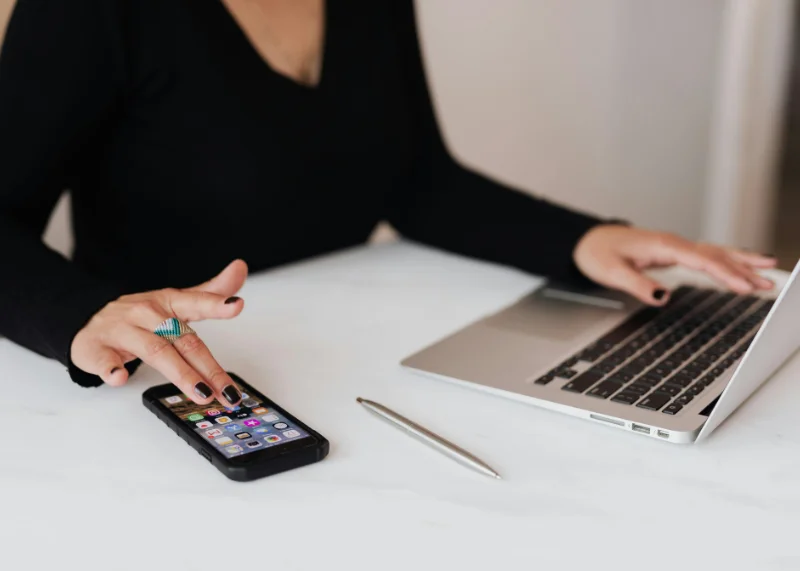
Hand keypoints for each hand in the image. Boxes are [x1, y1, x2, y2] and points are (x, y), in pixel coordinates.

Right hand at [71, 260, 248, 406]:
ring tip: (201, 392)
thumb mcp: (175, 301)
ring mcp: (122, 331)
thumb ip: (210, 292)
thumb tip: (240, 268)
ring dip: (180, 374)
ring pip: (155, 351)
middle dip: (208, 367)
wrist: (87, 319)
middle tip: (228, 391)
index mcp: (168, 302)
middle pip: (183, 340)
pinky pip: (105, 360)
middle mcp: (147, 314)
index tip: (236, 305)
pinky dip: (111, 369)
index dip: (217, 304)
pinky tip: (119, 377)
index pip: (196, 302)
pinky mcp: (97, 349)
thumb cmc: (139, 316)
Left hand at [573, 225, 776, 305]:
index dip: (724, 273)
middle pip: (715, 255)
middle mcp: (673, 243)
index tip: (744, 286)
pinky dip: (727, 260)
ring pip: (715, 253)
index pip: (701, 260)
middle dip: (743, 269)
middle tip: (768, 283)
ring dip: (741, 263)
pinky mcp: (673, 253)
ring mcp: (675, 247)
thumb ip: (638, 284)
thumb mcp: (612, 272)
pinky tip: (743, 265)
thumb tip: (662, 296)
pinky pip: (706, 256)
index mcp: (663, 245)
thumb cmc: (597, 253)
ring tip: (769, 271)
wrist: (587, 241)